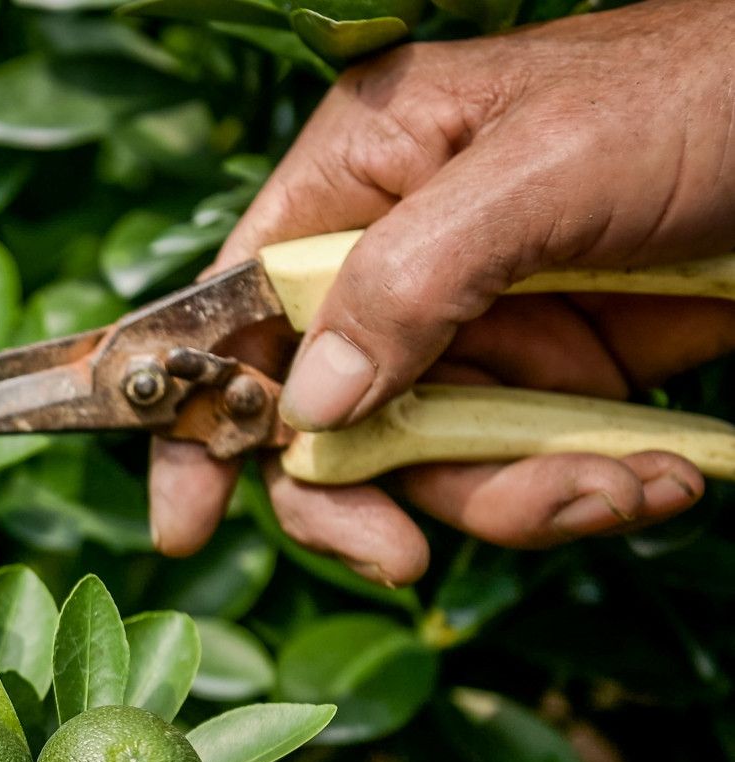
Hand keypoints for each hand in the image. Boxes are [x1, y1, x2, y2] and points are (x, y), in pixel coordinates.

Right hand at [151, 0, 734, 584]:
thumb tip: (312, 408)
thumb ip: (412, 278)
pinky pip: (518, 473)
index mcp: (360, 179)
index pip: (236, 311)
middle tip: (397, 558)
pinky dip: (582, 494)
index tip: (185, 520)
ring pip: (423, 466)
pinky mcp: (550, 379)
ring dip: (511, 501)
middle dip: (354, 498)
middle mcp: (395, 262)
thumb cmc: (709, 95)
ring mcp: (472, 328)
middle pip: (313, 418)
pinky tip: (659, 474)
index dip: (197, 415)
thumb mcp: (546, 169)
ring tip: (613, 487)